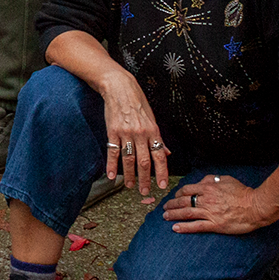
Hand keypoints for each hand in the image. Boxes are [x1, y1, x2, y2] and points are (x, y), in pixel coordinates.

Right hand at [97, 63, 170, 196]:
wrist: (119, 87)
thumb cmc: (137, 102)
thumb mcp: (152, 118)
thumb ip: (158, 138)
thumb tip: (167, 153)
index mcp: (153, 130)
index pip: (160, 155)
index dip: (162, 172)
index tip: (163, 185)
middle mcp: (141, 133)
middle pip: (144, 162)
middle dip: (145, 179)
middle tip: (145, 192)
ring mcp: (126, 133)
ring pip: (129, 159)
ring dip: (130, 175)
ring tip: (130, 186)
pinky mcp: (112, 131)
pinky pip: (113, 152)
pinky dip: (112, 165)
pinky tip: (111, 176)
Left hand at [162, 173, 264, 234]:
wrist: (255, 206)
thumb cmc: (243, 192)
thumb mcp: (226, 179)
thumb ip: (212, 179)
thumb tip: (203, 180)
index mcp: (208, 188)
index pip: (187, 189)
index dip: (178, 193)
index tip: (174, 196)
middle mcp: (206, 200)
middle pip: (183, 201)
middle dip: (172, 204)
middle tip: (164, 207)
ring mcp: (209, 213)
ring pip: (186, 213)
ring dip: (174, 215)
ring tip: (165, 217)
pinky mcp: (215, 225)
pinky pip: (196, 226)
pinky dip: (184, 227)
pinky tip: (175, 228)